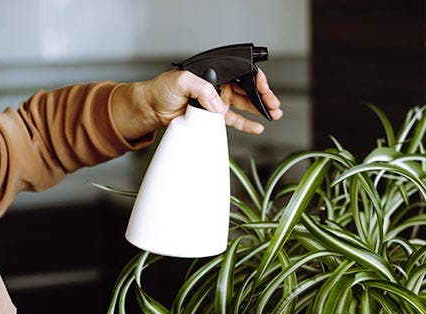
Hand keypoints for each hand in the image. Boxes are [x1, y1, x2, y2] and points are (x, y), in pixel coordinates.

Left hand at [117, 68, 282, 138]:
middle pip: (247, 89)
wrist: (151, 108)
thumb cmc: (162, 89)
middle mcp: (218, 86)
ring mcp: (217, 102)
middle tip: (273, 105)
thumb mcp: (181, 81)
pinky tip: (258, 127)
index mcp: (214, 73)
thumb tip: (218, 103)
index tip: (264, 89)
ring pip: (244, 104)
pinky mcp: (213, 117)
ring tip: (273, 115)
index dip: (256, 80)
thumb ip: (202, 89)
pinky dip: (247, 124)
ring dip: (259, 110)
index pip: (241, 73)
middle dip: (263, 97)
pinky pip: (234, 120)